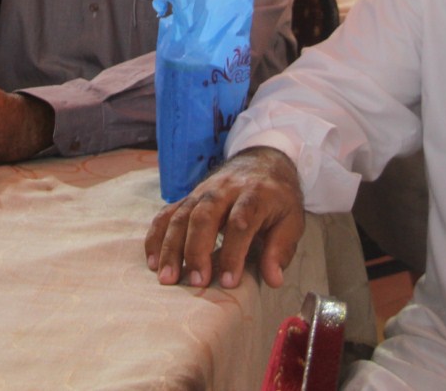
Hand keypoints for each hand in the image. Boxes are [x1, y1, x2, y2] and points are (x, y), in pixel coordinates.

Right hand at [144, 146, 304, 289]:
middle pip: (204, 216)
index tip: (228, 282)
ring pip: (181, 215)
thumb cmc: (277, 199)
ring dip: (172, 248)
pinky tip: (153, 261)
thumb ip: (281, 248)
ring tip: (167, 278)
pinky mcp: (188, 197)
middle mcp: (224, 190)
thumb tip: (273, 279)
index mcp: (255, 194)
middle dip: (197, 250)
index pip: (241, 222)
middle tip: (196, 282)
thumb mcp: (292, 220)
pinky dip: (156, 237)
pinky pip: (167, 214)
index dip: (233, 252)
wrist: (261, 163)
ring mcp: (202, 192)